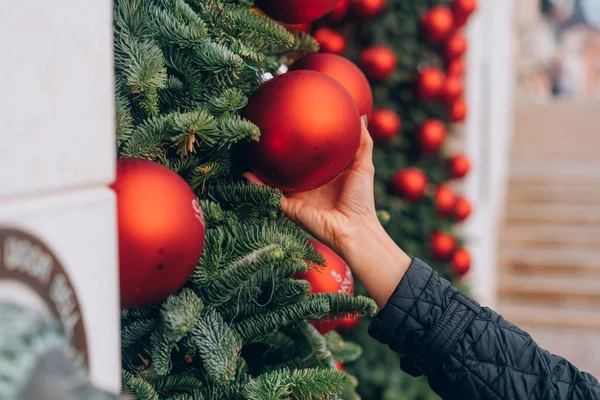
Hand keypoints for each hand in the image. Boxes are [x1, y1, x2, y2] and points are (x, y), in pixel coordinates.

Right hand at [245, 117, 410, 306]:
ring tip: (247, 151)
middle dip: (275, 155)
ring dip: (260, 168)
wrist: (355, 228)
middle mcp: (307, 184)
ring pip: (273, 180)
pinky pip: (270, 194)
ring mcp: (296, 196)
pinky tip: (246, 172)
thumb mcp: (364, 165)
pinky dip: (257, 185)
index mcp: (322, 175)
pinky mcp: (289, 207)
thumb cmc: (361, 199)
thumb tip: (360, 116)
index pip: (307, 156)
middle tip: (263, 135)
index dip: (298, 143)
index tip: (290, 124)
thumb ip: (362, 142)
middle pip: (287, 167)